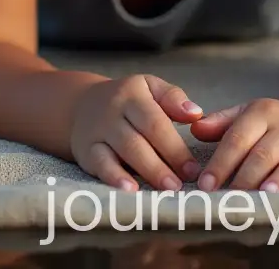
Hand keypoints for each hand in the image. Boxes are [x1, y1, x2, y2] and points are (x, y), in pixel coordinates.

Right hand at [70, 74, 203, 190]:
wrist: (83, 104)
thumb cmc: (128, 100)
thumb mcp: (150, 88)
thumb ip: (173, 98)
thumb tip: (196, 114)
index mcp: (133, 93)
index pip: (156, 121)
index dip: (175, 147)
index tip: (193, 169)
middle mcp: (114, 110)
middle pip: (141, 138)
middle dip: (164, 163)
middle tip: (181, 185)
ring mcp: (98, 130)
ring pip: (124, 151)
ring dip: (146, 172)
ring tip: (165, 190)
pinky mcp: (86, 151)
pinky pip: (100, 164)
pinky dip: (114, 178)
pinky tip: (130, 191)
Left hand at [190, 98, 278, 191]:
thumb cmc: (277, 127)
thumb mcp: (250, 115)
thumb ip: (221, 123)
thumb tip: (194, 128)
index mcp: (263, 112)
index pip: (238, 137)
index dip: (221, 162)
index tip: (205, 185)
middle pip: (262, 153)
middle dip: (243, 179)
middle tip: (228, 201)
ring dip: (277, 182)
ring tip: (262, 199)